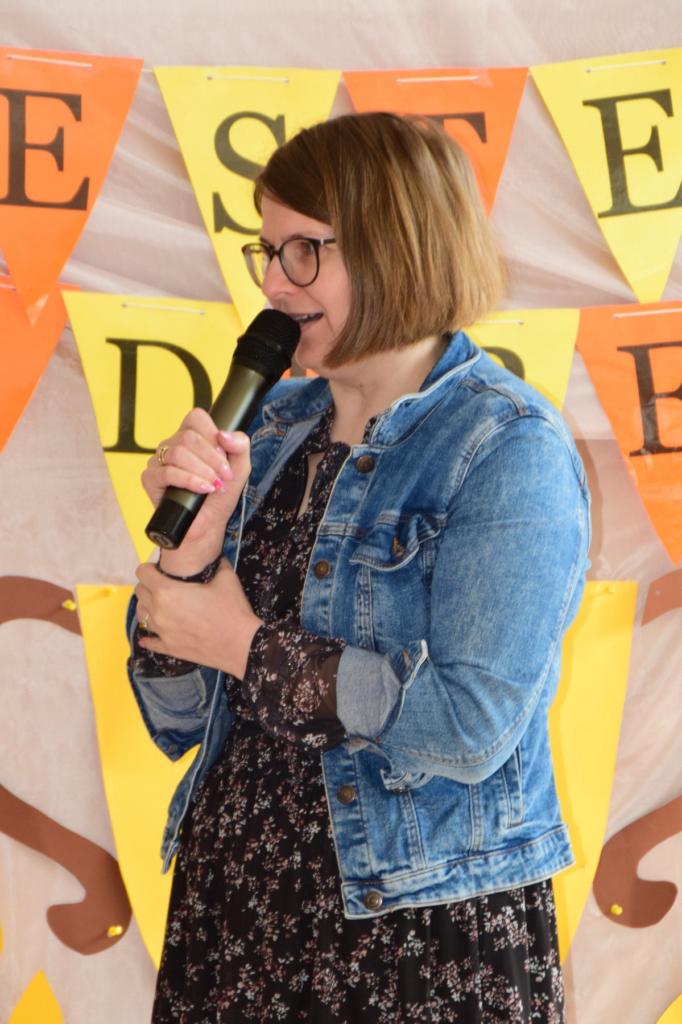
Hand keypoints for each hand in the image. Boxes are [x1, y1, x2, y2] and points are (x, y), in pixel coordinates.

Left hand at [135, 560, 262, 678]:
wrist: (240, 644)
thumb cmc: (232, 610)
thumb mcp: (226, 579)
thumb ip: (218, 564)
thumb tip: (217, 557)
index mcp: (167, 591)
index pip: (143, 573)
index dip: (149, 568)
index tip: (156, 569)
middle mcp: (158, 611)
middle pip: (139, 593)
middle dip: (147, 585)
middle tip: (161, 584)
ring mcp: (162, 632)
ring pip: (141, 615)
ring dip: (147, 607)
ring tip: (158, 605)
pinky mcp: (169, 648)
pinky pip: (149, 642)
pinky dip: (148, 637)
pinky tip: (147, 637)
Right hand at [142, 408, 250, 575]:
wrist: (207, 526)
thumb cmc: (219, 496)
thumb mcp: (240, 469)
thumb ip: (240, 446)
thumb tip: (224, 434)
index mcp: (191, 437)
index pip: (196, 418)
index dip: (213, 434)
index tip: (225, 456)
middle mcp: (172, 445)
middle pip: (189, 436)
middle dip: (212, 458)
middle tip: (223, 476)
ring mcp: (159, 461)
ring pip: (178, 453)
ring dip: (202, 470)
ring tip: (214, 486)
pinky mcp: (150, 479)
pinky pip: (167, 472)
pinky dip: (189, 480)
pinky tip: (202, 489)